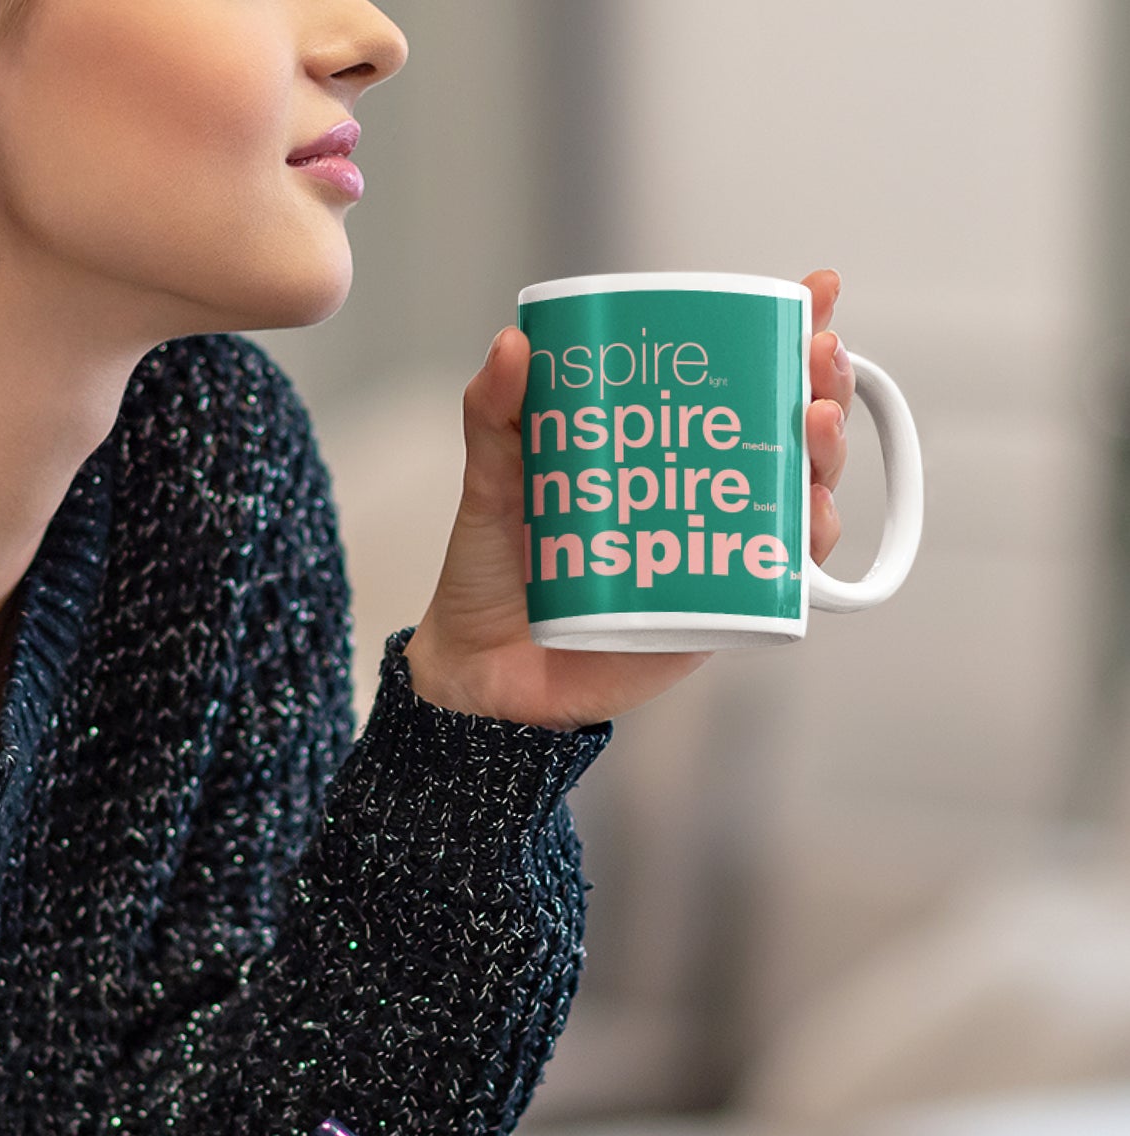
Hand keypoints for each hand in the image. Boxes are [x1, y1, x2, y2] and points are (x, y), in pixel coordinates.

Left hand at [404, 269, 853, 729]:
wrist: (480, 672)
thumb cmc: (490, 575)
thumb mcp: (491, 483)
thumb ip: (496, 416)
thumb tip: (513, 343)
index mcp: (654, 451)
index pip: (732, 382)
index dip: (784, 336)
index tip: (817, 292)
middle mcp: (697, 495)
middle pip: (786, 434)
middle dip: (823, 388)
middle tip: (820, 357)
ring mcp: (713, 552)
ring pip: (799, 498)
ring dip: (825, 457)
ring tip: (817, 423)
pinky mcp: (714, 613)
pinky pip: (779, 578)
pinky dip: (804, 544)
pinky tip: (810, 511)